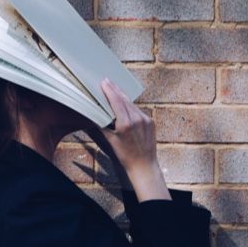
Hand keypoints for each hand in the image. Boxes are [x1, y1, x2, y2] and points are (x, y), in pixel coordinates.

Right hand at [87, 78, 169, 201]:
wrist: (144, 165)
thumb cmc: (126, 155)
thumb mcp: (111, 141)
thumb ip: (104, 125)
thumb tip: (97, 115)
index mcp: (126, 123)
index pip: (116, 101)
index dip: (110, 90)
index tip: (105, 82)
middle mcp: (137, 119)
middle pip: (124, 100)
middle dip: (115, 90)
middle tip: (108, 81)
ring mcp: (146, 120)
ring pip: (131, 104)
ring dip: (123, 96)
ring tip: (115, 89)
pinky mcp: (151, 121)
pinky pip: (138, 110)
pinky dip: (131, 106)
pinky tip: (125, 103)